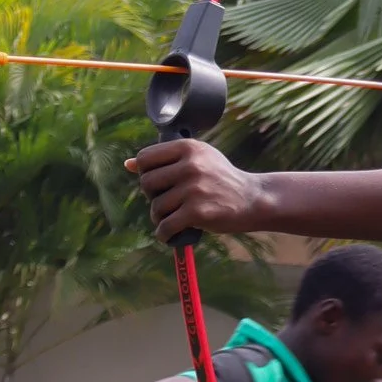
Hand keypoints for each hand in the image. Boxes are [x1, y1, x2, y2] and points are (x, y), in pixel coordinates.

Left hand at [128, 137, 263, 241]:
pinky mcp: (197, 212)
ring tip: (173, 218)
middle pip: (147, 183)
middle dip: (152, 196)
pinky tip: (169, 234)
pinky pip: (166, 226)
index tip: (159, 182)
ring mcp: (194, 189)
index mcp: (188, 148)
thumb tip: (128, 164)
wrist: (254, 199)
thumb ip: (166, 160)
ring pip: (156, 206)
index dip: (146, 172)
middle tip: (167, 202)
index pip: (145, 158)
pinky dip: (164, 234)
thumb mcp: (199, 159)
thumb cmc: (222, 179)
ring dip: (160, 217)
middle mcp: (190, 166)